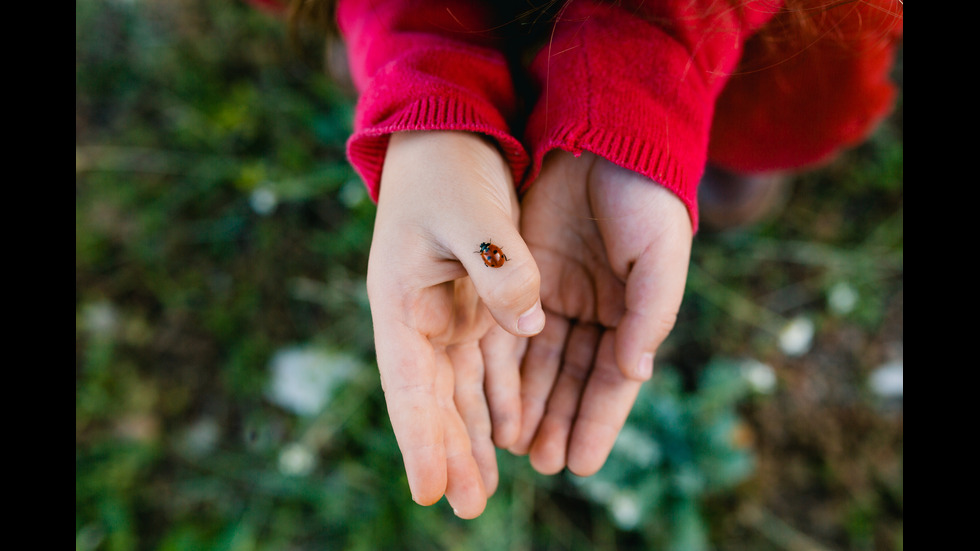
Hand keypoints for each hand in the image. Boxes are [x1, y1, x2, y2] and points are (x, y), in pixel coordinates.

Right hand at [366, 131, 543, 517]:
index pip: (409, 382)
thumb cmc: (447, 167)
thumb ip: (498, 265)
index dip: (419, 438)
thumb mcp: (471, 209)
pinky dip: (497, 402)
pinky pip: (487, 366)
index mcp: (401, 299)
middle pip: (434, 398)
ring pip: (460, 391)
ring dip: (472, 439)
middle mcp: (420, 317)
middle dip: (449, 453)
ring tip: (484, 492)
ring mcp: (448, 315)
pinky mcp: (478, 306)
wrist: (450, 136)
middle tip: (467, 508)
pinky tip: (511, 435)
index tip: (430, 491)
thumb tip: (529, 325)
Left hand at [508, 151, 692, 475]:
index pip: (613, 381)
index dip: (597, 423)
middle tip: (543, 464)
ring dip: (529, 405)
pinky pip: (507, 331)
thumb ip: (650, 313)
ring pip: (539, 364)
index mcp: (632, 313)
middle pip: (572, 380)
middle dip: (558, 422)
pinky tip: (495, 401)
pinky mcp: (520, 277)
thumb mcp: (658, 255)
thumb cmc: (643, 197)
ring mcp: (554, 296)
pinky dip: (503, 369)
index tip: (580, 464)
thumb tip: (635, 373)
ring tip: (516, 447)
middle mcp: (593, 312)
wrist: (601, 137)